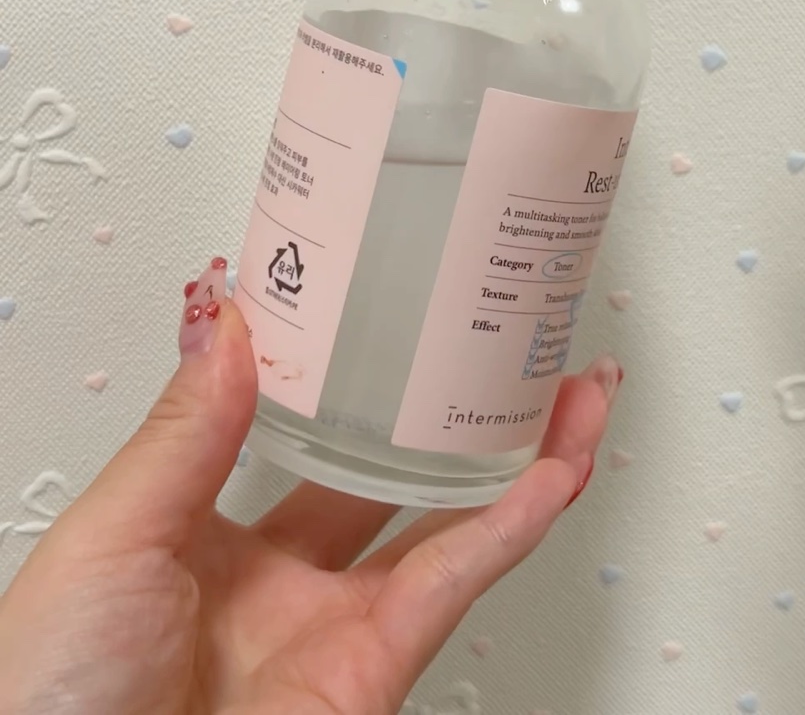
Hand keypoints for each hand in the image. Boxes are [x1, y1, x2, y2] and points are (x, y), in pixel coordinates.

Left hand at [0, 256, 617, 714]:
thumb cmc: (47, 694)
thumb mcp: (112, 532)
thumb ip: (184, 430)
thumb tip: (226, 319)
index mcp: (210, 534)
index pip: (298, 433)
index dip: (351, 375)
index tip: (388, 310)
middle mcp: (283, 580)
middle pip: (392, 476)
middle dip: (455, 413)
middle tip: (500, 346)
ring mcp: (335, 627)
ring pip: (451, 526)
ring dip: (520, 458)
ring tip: (569, 393)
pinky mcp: (373, 672)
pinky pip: (454, 583)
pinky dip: (512, 524)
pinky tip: (553, 470)